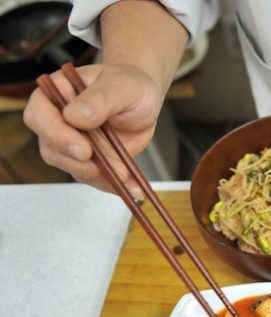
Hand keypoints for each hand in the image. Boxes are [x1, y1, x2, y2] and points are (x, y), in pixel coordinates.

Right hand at [23, 63, 166, 197]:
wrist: (142, 99)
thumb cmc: (127, 85)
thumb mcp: (120, 86)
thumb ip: (99, 99)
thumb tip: (75, 116)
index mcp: (54, 94)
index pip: (40, 117)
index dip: (58, 136)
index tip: (84, 149)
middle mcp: (56, 121)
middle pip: (52, 150)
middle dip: (82, 163)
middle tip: (114, 168)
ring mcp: (69, 143)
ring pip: (73, 168)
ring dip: (100, 175)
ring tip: (127, 174)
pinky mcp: (87, 160)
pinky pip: (94, 178)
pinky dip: (113, 184)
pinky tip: (132, 188)